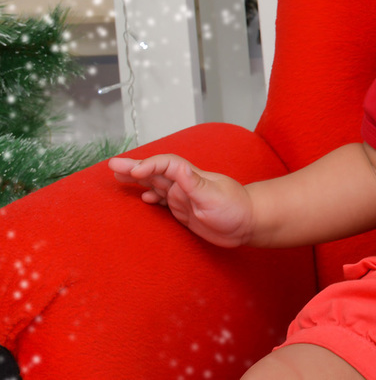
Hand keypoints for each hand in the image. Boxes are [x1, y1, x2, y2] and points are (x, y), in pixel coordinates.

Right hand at [110, 154, 254, 247]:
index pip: (166, 164)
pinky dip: (152, 198)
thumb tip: (176, 168)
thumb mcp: (214, 196)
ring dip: (138, 180)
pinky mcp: (185, 211)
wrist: (249, 223)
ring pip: (156, 185)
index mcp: (192, 177)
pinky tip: (143, 198)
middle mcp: (185, 184)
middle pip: (156, 172)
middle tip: (112, 165)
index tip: (134, 172)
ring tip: (119, 176)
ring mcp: (184, 197)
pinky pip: (164, 202)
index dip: (149, 165)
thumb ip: (194, 183)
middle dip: (134, 168)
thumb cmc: (236, 209)